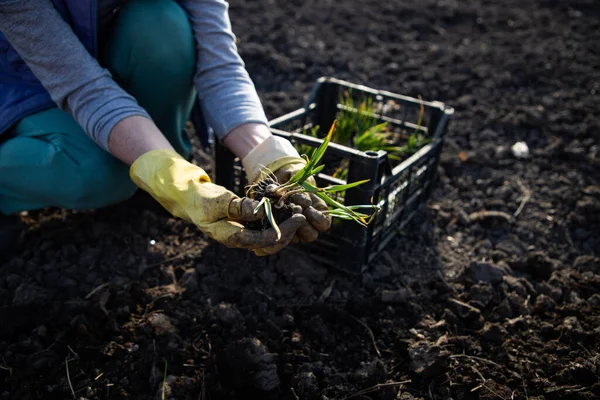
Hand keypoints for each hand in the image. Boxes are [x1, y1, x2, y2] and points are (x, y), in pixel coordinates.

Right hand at [130, 149, 305, 254]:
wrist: (190, 198)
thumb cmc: (202, 198)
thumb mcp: (218, 200)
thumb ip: (238, 207)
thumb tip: (261, 211)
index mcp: (230, 236)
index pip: (262, 241)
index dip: (282, 232)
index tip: (297, 217)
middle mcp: (239, 239)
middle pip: (269, 246)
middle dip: (288, 233)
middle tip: (301, 216)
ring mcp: (242, 234)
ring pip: (269, 241)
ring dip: (285, 231)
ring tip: (298, 215)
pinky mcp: (245, 227)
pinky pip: (265, 230)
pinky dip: (278, 223)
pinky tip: (287, 212)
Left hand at [241, 136, 331, 242]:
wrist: (275, 175)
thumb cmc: (293, 175)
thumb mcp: (301, 177)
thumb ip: (304, 188)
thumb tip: (305, 202)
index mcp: (318, 213)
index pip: (324, 224)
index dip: (318, 219)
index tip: (308, 207)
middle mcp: (306, 224)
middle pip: (310, 235)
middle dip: (303, 223)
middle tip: (295, 209)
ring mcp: (292, 229)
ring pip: (295, 238)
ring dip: (289, 226)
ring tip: (282, 212)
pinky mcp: (278, 229)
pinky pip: (278, 237)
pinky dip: (275, 227)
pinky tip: (270, 217)